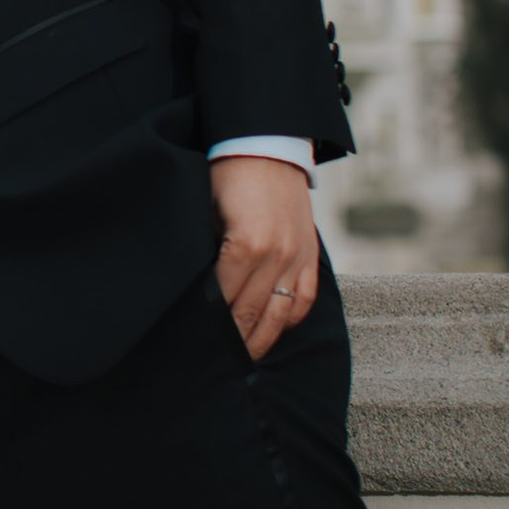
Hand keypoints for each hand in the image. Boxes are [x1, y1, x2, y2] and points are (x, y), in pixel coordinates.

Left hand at [211, 155, 319, 360]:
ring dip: (262, 339)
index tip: (199, 344)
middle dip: (233, 341)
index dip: (211, 324)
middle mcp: (277, 255)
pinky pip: (304, 298)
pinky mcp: (310, 254)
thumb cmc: (227, 175)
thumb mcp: (207, 211)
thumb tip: (199, 291)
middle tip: (216, 363)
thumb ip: (208, 251)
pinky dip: (289, 319)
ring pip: (280, 313)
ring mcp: (297, 256)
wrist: (268, 145)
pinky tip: (275, 331)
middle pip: (251, 312)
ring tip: (244, 359)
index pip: (224, 299)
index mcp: (246, 244)